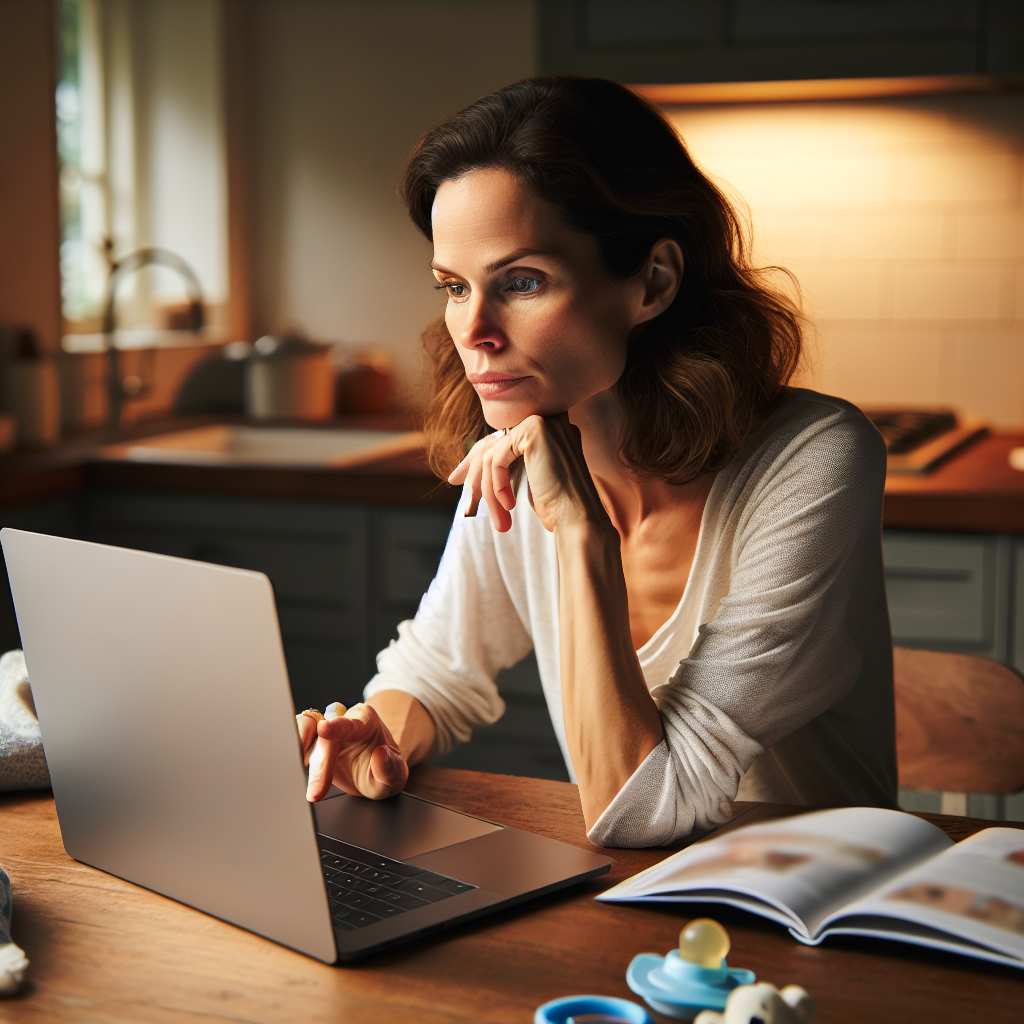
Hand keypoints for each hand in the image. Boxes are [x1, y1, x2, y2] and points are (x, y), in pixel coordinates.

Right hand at [297, 702, 408, 801]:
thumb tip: (380, 755)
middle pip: (324, 735)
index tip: (324, 730)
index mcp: (365, 721)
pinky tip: (290, 767)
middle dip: (319, 764)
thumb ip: (391, 767)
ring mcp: (324, 731)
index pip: (350, 723)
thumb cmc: (385, 768)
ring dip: (297, 747)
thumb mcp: (395, 775)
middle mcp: (342, 721)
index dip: (337, 726)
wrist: (374, 772)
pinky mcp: (310, 744)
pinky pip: (295, 741)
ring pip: (303, 730)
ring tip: (294, 769)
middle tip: (316, 792)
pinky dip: (290, 752)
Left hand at [447, 413, 607, 533]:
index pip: (502, 439)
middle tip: (466, 505)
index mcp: (549, 429)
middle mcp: (549, 419)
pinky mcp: (535, 429)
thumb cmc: (558, 508)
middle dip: (473, 474)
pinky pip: (497, 458)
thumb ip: (506, 464)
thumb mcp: (527, 481)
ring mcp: (543, 420)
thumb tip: (468, 466)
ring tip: (499, 521)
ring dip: (488, 490)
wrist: (579, 519)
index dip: (477, 459)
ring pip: (493, 454)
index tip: (458, 479)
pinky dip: (496, 485)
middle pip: (493, 443)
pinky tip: (509, 506)